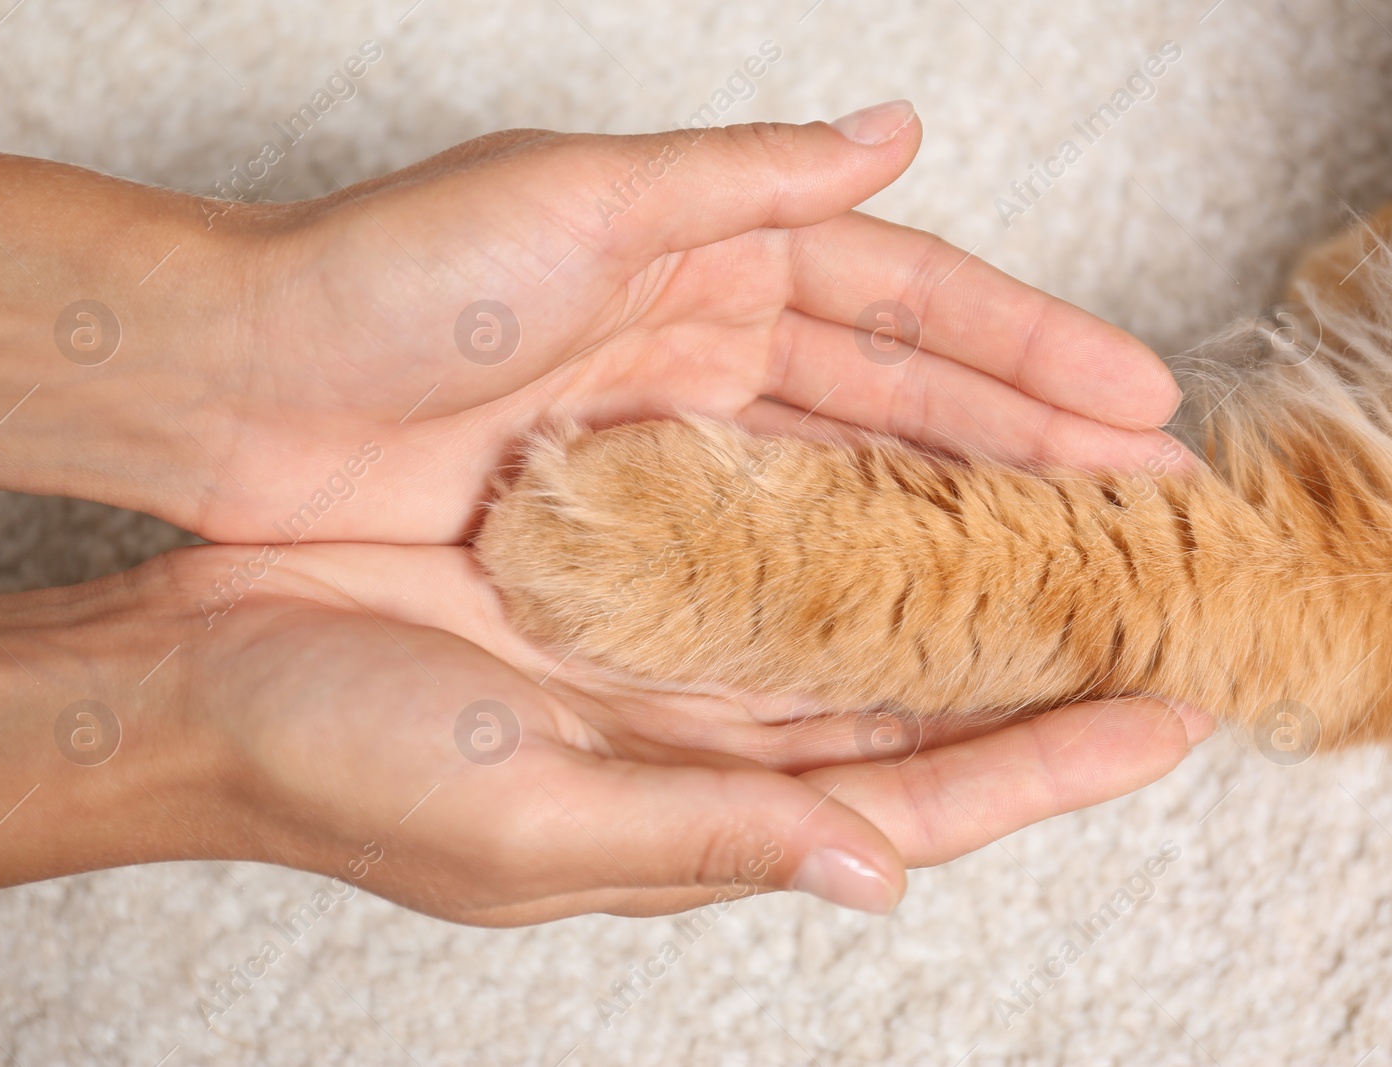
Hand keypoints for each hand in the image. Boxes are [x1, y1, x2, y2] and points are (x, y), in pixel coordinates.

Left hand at [155, 100, 1187, 541]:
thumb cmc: (393, 275)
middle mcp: (708, 347)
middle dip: (1026, 445)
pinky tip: (918, 620)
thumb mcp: (578, 199)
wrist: (243, 384)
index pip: (907, 300)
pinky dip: (842, 582)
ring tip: (1067, 569)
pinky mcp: (621, 526)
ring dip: (956, 521)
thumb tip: (897, 134)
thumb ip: (744, 179)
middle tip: (1148, 502)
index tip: (1141, 397)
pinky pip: (762, 556)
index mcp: (712, 254)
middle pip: (900, 402)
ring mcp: (670, 445)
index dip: (1029, 347)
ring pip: (847, 485)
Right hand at [186, 542, 1210, 921]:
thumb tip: (874, 871)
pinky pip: (764, 549)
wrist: (202, 674)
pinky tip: (906, 483)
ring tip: (1066, 535)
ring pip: (854, 626)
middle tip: (1152, 606)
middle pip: (911, 712)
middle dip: (1035, 669)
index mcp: (698, 816)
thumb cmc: (339, 765)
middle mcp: (700, 736)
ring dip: (958, 587)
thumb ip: (709, 836)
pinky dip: (846, 524)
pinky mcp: (615, 574)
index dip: (1046, 769)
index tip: (1167, 718)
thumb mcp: (527, 823)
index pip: (918, 804)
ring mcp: (662, 653)